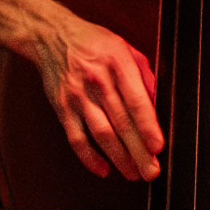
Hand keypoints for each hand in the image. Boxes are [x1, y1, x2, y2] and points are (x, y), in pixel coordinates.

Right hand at [23, 5, 162, 181]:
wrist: (51, 35)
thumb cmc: (92, 42)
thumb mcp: (125, 48)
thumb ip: (144, 75)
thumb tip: (157, 102)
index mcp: (117, 64)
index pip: (136, 101)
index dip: (148, 127)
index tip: (157, 147)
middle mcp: (96, 81)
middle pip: (121, 123)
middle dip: (138, 151)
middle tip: (151, 170)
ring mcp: (78, 96)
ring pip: (100, 134)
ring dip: (118, 158)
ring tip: (133, 173)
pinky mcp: (63, 108)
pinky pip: (76, 137)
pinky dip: (88, 157)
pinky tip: (102, 168)